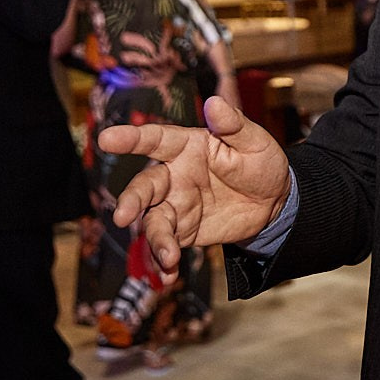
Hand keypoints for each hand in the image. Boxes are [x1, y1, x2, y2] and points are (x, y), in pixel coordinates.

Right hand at [104, 96, 290, 269]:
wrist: (273, 202)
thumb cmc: (261, 163)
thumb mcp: (255, 141)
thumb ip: (233, 125)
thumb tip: (214, 103)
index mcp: (187, 147)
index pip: (155, 140)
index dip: (131, 139)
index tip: (107, 139)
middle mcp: (174, 175)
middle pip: (144, 187)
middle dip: (131, 201)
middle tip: (124, 216)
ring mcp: (176, 205)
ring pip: (153, 222)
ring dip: (156, 240)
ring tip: (169, 257)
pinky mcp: (184, 231)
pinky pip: (167, 246)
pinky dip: (164, 262)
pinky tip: (168, 276)